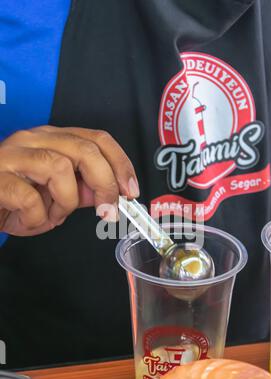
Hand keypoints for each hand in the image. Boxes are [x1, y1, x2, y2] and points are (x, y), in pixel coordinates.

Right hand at [0, 125, 138, 234]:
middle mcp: (33, 140)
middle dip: (105, 184)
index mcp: (52, 139)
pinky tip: (30, 220)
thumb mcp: (55, 196)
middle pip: (85, 149)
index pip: (97, 139)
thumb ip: (83, 190)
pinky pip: (29, 198)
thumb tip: (111, 193)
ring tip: (52, 215)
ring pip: (59, 168)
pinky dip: (37, 217)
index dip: (121, 163)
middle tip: (108, 211)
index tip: (131, 190)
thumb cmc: (13, 199)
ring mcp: (12, 156)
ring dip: (65, 202)